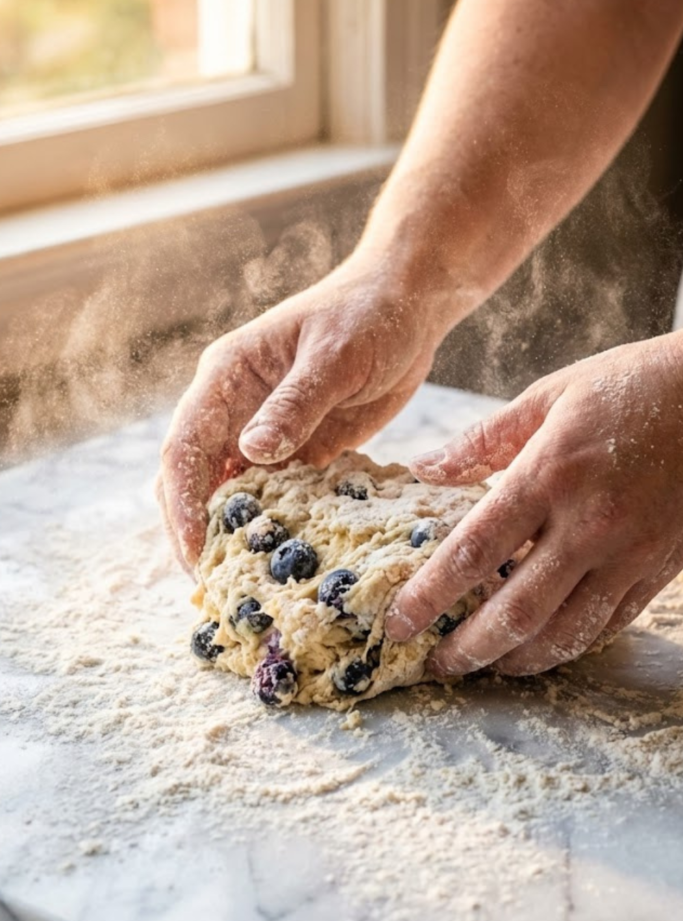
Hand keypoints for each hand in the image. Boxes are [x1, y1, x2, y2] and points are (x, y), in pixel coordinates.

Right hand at [157, 253, 445, 570]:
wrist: (408, 306)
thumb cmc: (368, 315)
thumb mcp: (335, 356)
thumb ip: (296, 403)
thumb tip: (251, 453)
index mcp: (226, 378)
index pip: (185, 446)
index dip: (183, 500)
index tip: (194, 548)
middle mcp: (235, 409)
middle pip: (195, 478)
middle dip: (196, 529)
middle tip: (212, 582)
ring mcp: (264, 433)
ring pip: (232, 493)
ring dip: (233, 534)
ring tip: (243, 583)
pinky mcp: (299, 451)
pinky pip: (277, 496)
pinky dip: (276, 526)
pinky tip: (287, 560)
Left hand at [386, 333, 682, 675]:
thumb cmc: (634, 384)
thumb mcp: (551, 395)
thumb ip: (483, 440)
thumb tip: (423, 469)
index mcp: (549, 475)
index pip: (474, 551)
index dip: (430, 596)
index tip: (397, 624)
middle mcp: (588, 524)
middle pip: (516, 611)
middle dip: (469, 649)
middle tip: (436, 665)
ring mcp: (630, 553)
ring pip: (566, 632)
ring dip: (519, 660)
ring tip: (487, 667)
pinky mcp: (661, 567)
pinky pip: (610, 623)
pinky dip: (572, 645)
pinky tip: (545, 648)